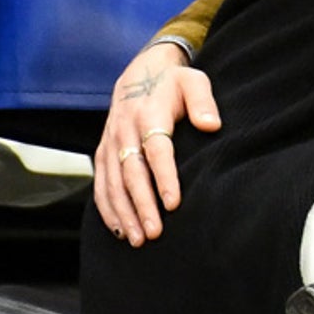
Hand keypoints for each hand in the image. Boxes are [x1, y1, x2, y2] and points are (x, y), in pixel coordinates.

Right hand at [93, 43, 220, 245]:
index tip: (173, 203)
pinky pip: (101, 184)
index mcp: (148, 114)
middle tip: (154, 232)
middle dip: (142, 205)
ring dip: (123, 213)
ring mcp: (111, 143)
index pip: (157, 150)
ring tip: (138, 239)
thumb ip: (203, 101)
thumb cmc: (173, 83)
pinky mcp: (103, 153)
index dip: (164, 177)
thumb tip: (212, 125)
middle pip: (132, 173)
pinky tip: (120, 230)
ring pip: (112, 183)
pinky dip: (107, 208)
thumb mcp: (193, 81)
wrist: (139, 74)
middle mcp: (125, 130)